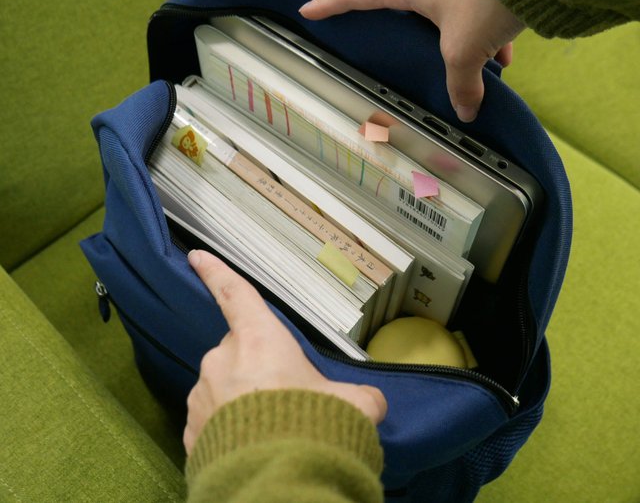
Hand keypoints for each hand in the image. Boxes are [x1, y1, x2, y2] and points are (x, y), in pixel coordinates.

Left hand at [183, 250, 387, 454]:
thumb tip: (369, 402)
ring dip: (241, 400)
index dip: (216, 272)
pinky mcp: (190, 434)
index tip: (196, 255)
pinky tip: (250, 447)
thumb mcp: (354, 405)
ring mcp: (200, 398)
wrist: (276, 482)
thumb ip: (360, 396)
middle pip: (238, 352)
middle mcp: (222, 361)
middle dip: (257, 367)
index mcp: (258, 340)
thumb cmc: (312, 426)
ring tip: (270, 429)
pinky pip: (210, 422)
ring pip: (222, 387)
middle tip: (285, 396)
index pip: (235, 294)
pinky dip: (227, 429)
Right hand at [299, 0, 523, 121]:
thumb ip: (462, 85)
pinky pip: (473, 9)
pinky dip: (483, 35)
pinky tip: (501, 58)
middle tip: (367, 20)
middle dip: (380, 5)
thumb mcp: (465, 52)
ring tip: (446, 52)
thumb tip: (467, 112)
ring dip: (442, 27)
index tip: (309, 9)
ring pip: (436, 1)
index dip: (332, 2)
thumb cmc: (485, 3)